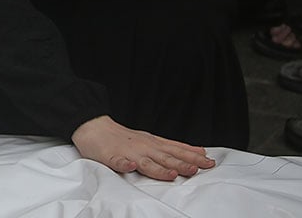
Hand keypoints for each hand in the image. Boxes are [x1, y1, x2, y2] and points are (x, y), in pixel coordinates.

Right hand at [71, 115, 214, 180]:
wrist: (93, 127)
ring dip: (159, 168)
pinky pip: (118, 162)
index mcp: (153, 144)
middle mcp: (144, 148)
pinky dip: (124, 165)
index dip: (192, 156)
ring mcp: (127, 152)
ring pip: (146, 162)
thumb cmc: (122, 137)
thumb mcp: (150, 139)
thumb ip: (172, 147)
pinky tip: (130, 167)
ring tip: (171, 173)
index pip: (176, 150)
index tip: (208, 162)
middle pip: (165, 157)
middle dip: (182, 163)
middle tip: (197, 169)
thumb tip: (198, 152)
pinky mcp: (110, 156)